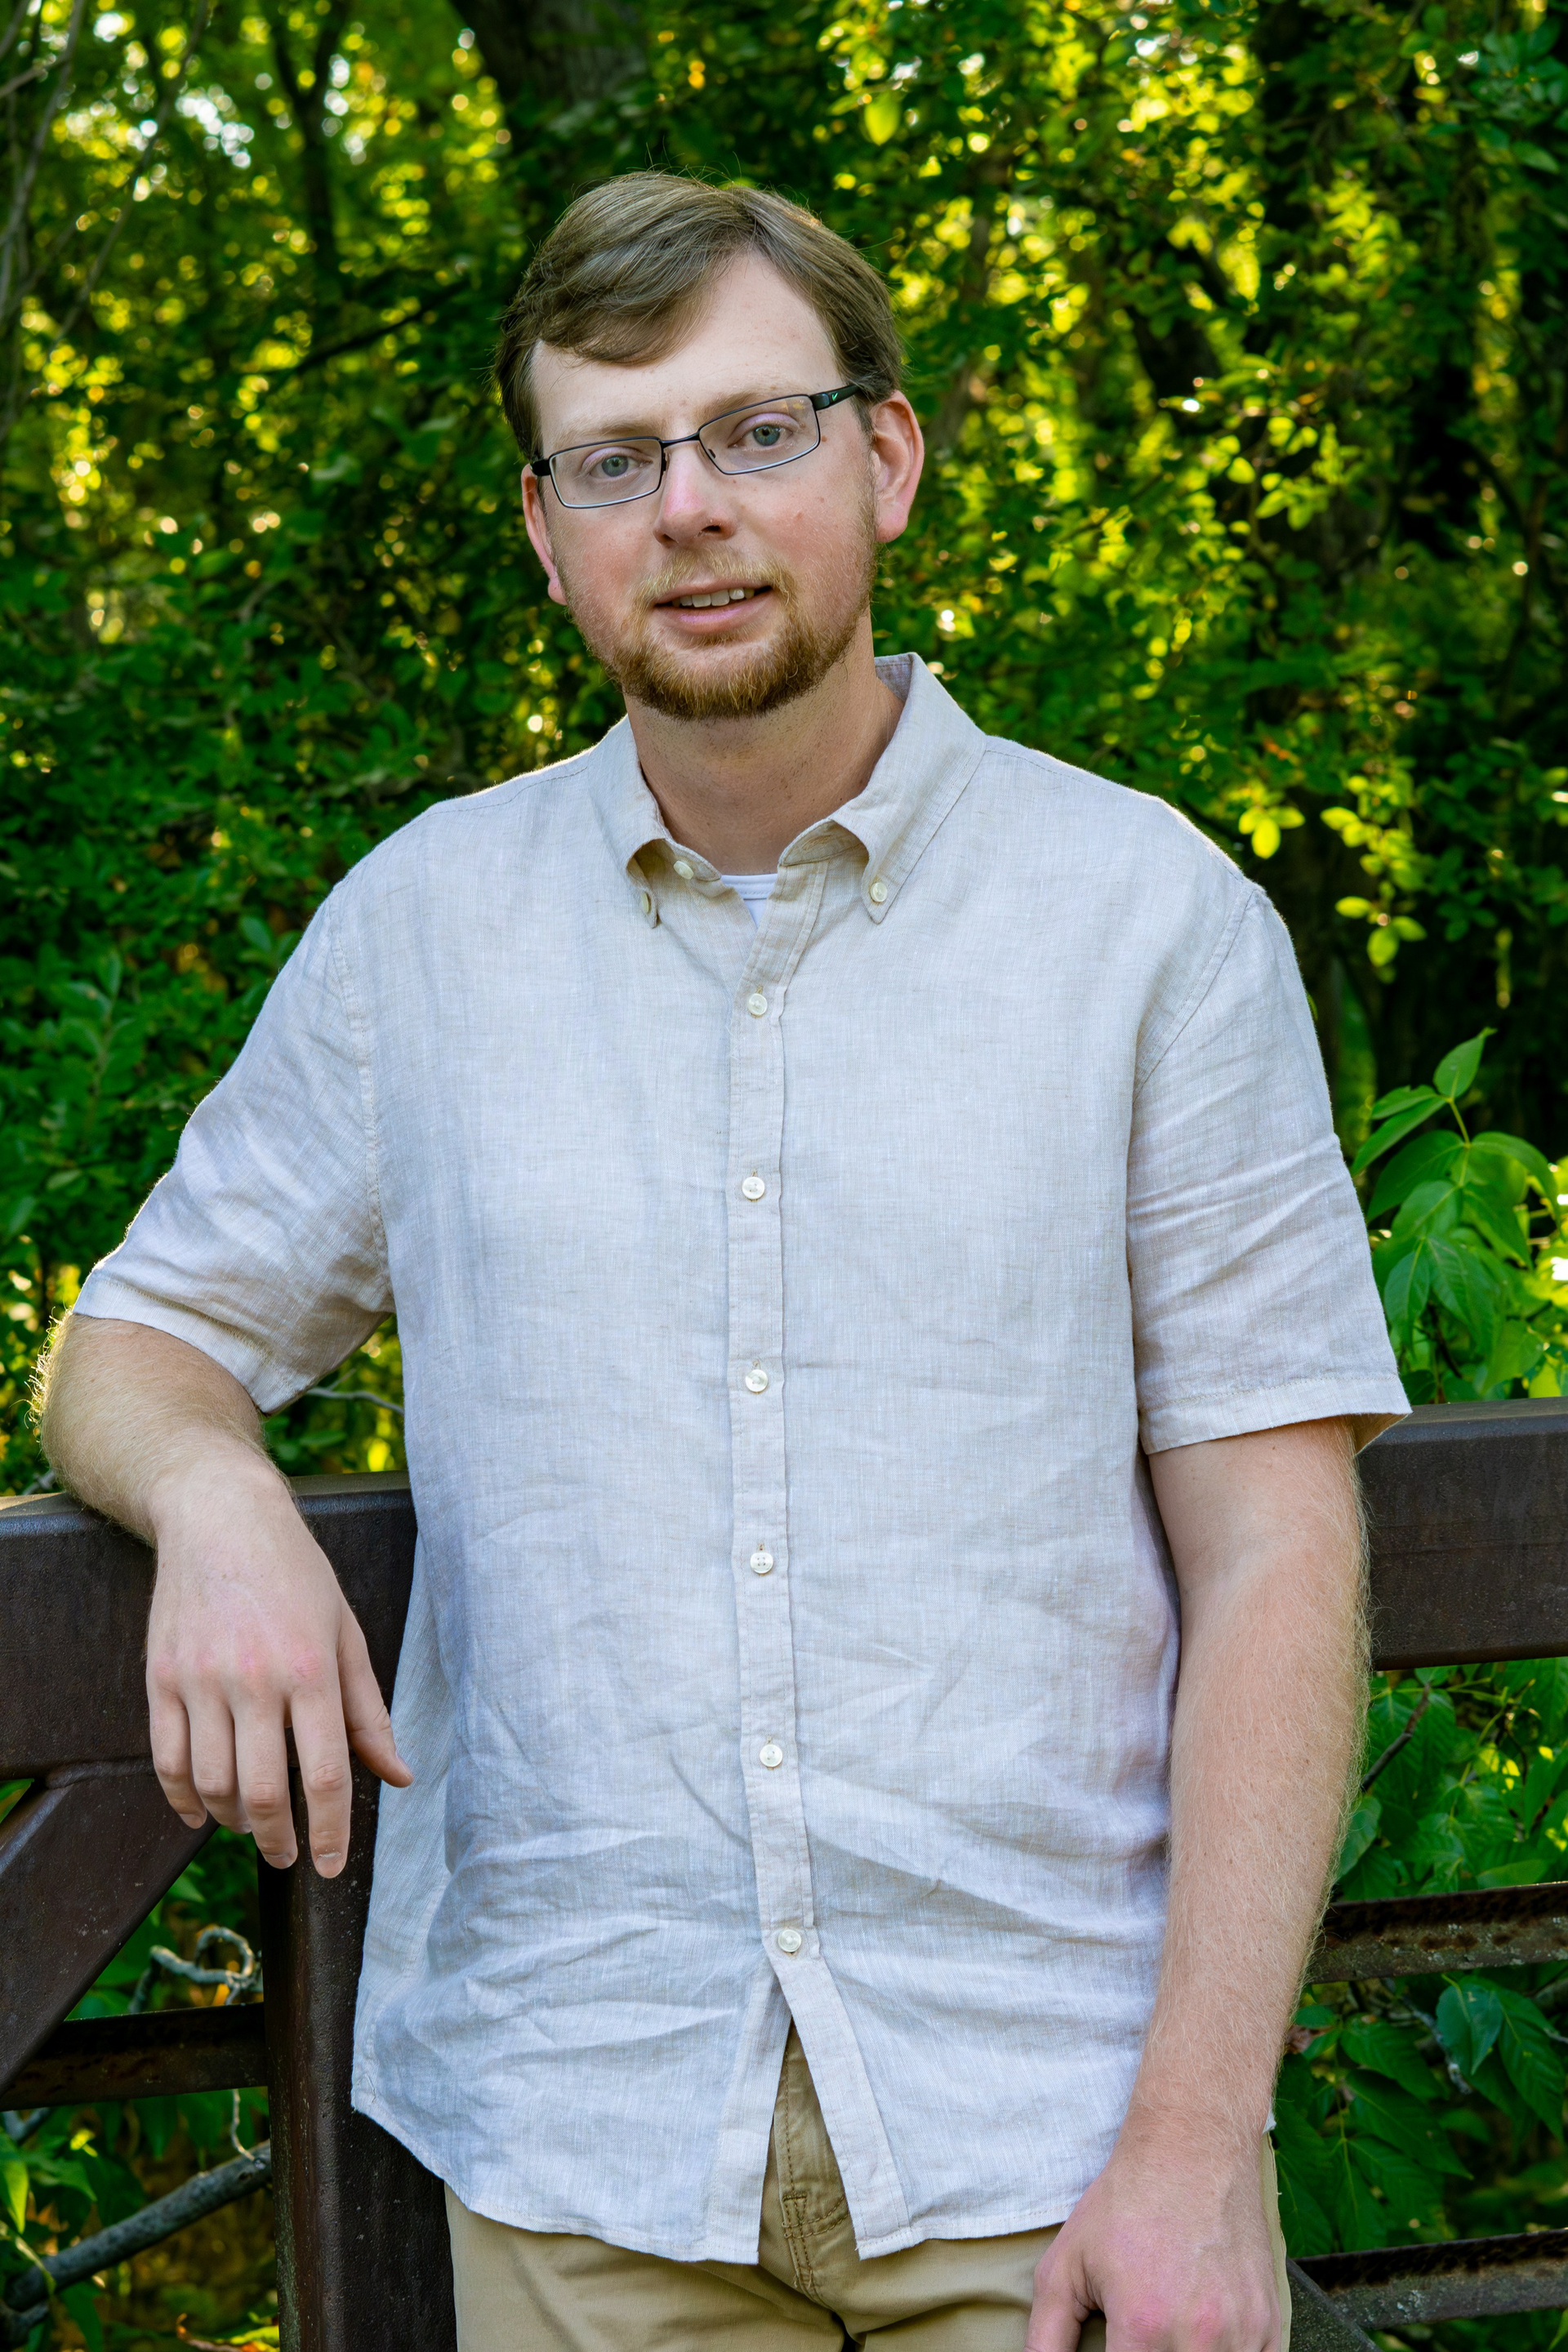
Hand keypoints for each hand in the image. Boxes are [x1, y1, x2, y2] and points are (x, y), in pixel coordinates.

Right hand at [145, 1450, 411, 1875]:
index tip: (331, 1866)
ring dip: (234, 1821)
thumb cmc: (297, 1576)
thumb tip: (398, 1776)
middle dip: (280, 1841)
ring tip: (254, 1825)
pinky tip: (203, 1812)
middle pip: (265, 1792)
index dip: (331, 1831)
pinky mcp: (160, 1679)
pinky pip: (167, 1761)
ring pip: (213, 1784)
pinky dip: (184, 1800)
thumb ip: (369, 1713)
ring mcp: (201, 1680)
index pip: (326, 1774)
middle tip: (290, 1856)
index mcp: (312, 1670)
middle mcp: (255, 1680)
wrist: (221, 1519)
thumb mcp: (347, 1634)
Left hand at [1026, 2123, 1280, 2351]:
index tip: (1114, 2347)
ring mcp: (1241, 2333)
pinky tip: (1205, 2338)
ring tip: (1168, 2329)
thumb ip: (1047, 2336)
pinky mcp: (1269, 2325)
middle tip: (1140, 2334)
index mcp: (1142, 2325)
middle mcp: (1198, 2337)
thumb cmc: (1125, 2203)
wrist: (1193, 2148)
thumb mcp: (1065, 2264)